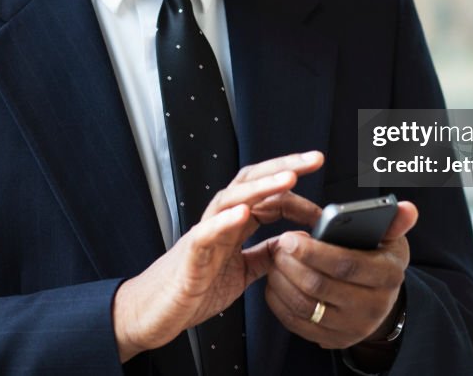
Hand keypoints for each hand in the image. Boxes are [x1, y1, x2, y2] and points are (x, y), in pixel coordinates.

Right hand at [111, 151, 323, 361]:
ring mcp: (204, 235)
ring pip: (232, 199)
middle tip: (314, 159)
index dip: (293, 185)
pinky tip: (244, 213)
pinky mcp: (190, 256)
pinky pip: (206, 233)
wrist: (154, 312)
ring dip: (261, 187)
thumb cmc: (193, 288)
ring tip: (288, 178)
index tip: (318, 184)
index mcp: (233, 224)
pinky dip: (225, 221)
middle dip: (283, 167)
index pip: (266, 192)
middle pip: (251, 182)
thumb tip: (295, 242)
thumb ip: (266, 254)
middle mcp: (219, 222)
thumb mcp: (242, 272)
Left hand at [265, 201, 417, 348]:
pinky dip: (280, 302)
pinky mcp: (333, 340)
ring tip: (275, 260)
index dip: (314, 252)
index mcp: (388, 275)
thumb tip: (408, 208)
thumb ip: (394, 220)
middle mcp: (373, 307)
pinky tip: (275, 281)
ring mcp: (353, 327)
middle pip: (320, 287)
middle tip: (278, 245)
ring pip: (304, 307)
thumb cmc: (379, 257)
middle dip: (292, 264)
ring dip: (282, 281)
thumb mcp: (391, 238)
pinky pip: (297, 324)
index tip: (290, 237)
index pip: (346, 265)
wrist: (381, 299)